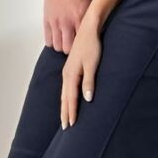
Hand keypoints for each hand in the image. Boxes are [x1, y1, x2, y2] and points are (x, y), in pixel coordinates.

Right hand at [43, 0, 94, 53]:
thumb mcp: (91, 2)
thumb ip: (94, 16)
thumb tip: (101, 28)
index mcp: (80, 18)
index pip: (82, 42)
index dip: (84, 47)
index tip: (86, 47)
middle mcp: (67, 23)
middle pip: (67, 49)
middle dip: (72, 50)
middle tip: (75, 46)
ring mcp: (55, 22)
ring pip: (57, 46)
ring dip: (62, 46)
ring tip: (66, 42)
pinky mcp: (47, 20)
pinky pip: (48, 40)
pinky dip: (52, 41)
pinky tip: (58, 37)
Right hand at [60, 11, 102, 128]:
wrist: (88, 29)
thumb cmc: (92, 46)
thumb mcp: (93, 64)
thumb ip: (89, 82)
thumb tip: (87, 99)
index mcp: (71, 75)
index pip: (71, 99)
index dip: (71, 112)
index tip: (71, 125)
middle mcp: (66, 75)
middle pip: (65, 98)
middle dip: (65, 113)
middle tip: (65, 128)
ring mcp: (67, 72)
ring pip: (64, 94)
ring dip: (65, 106)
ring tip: (65, 118)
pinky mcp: (71, 69)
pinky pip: (67, 88)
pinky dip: (67, 97)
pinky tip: (69, 100)